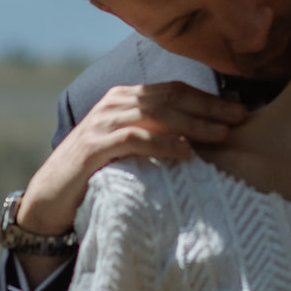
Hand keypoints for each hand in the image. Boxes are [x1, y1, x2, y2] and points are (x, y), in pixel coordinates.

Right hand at [14, 83, 245, 285]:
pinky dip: (162, 142)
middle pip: (170, 98)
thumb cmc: (97, 174)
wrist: (49, 199)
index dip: (208, 99)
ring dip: (192, 123)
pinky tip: (184, 150)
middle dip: (209, 107)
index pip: (174, 90)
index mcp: (125, 98)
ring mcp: (101, 123)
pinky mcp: (93, 148)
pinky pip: (134, 139)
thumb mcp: (130, 147)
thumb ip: (157, 134)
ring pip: (155, 114)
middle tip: (241, 118)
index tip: (240, 110)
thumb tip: (203, 138)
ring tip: (221, 135)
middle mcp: (114, 104)